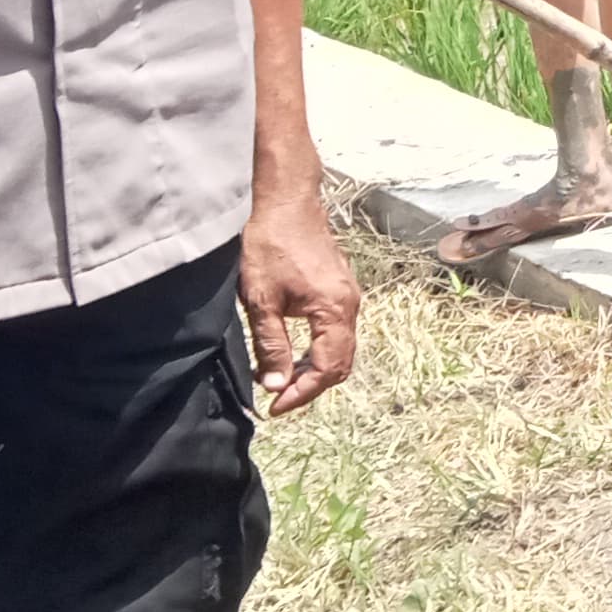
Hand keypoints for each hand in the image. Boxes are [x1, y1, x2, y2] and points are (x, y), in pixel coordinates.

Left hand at [238, 190, 359, 415]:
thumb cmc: (271, 246)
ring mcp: (348, 297)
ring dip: (313, 370)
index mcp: (334, 310)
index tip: (274, 406)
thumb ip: (271, 344)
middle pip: (340, 364)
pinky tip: (292, 352)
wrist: (287, 204)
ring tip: (280, 378)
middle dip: (309, 386)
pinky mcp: (340, 290)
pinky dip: (317, 351)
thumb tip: (275, 385)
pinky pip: (336, 333)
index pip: (326, 369)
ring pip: (339, 349)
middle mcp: (350, 306)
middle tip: (276, 398)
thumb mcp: (262, 300)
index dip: (301, 393)